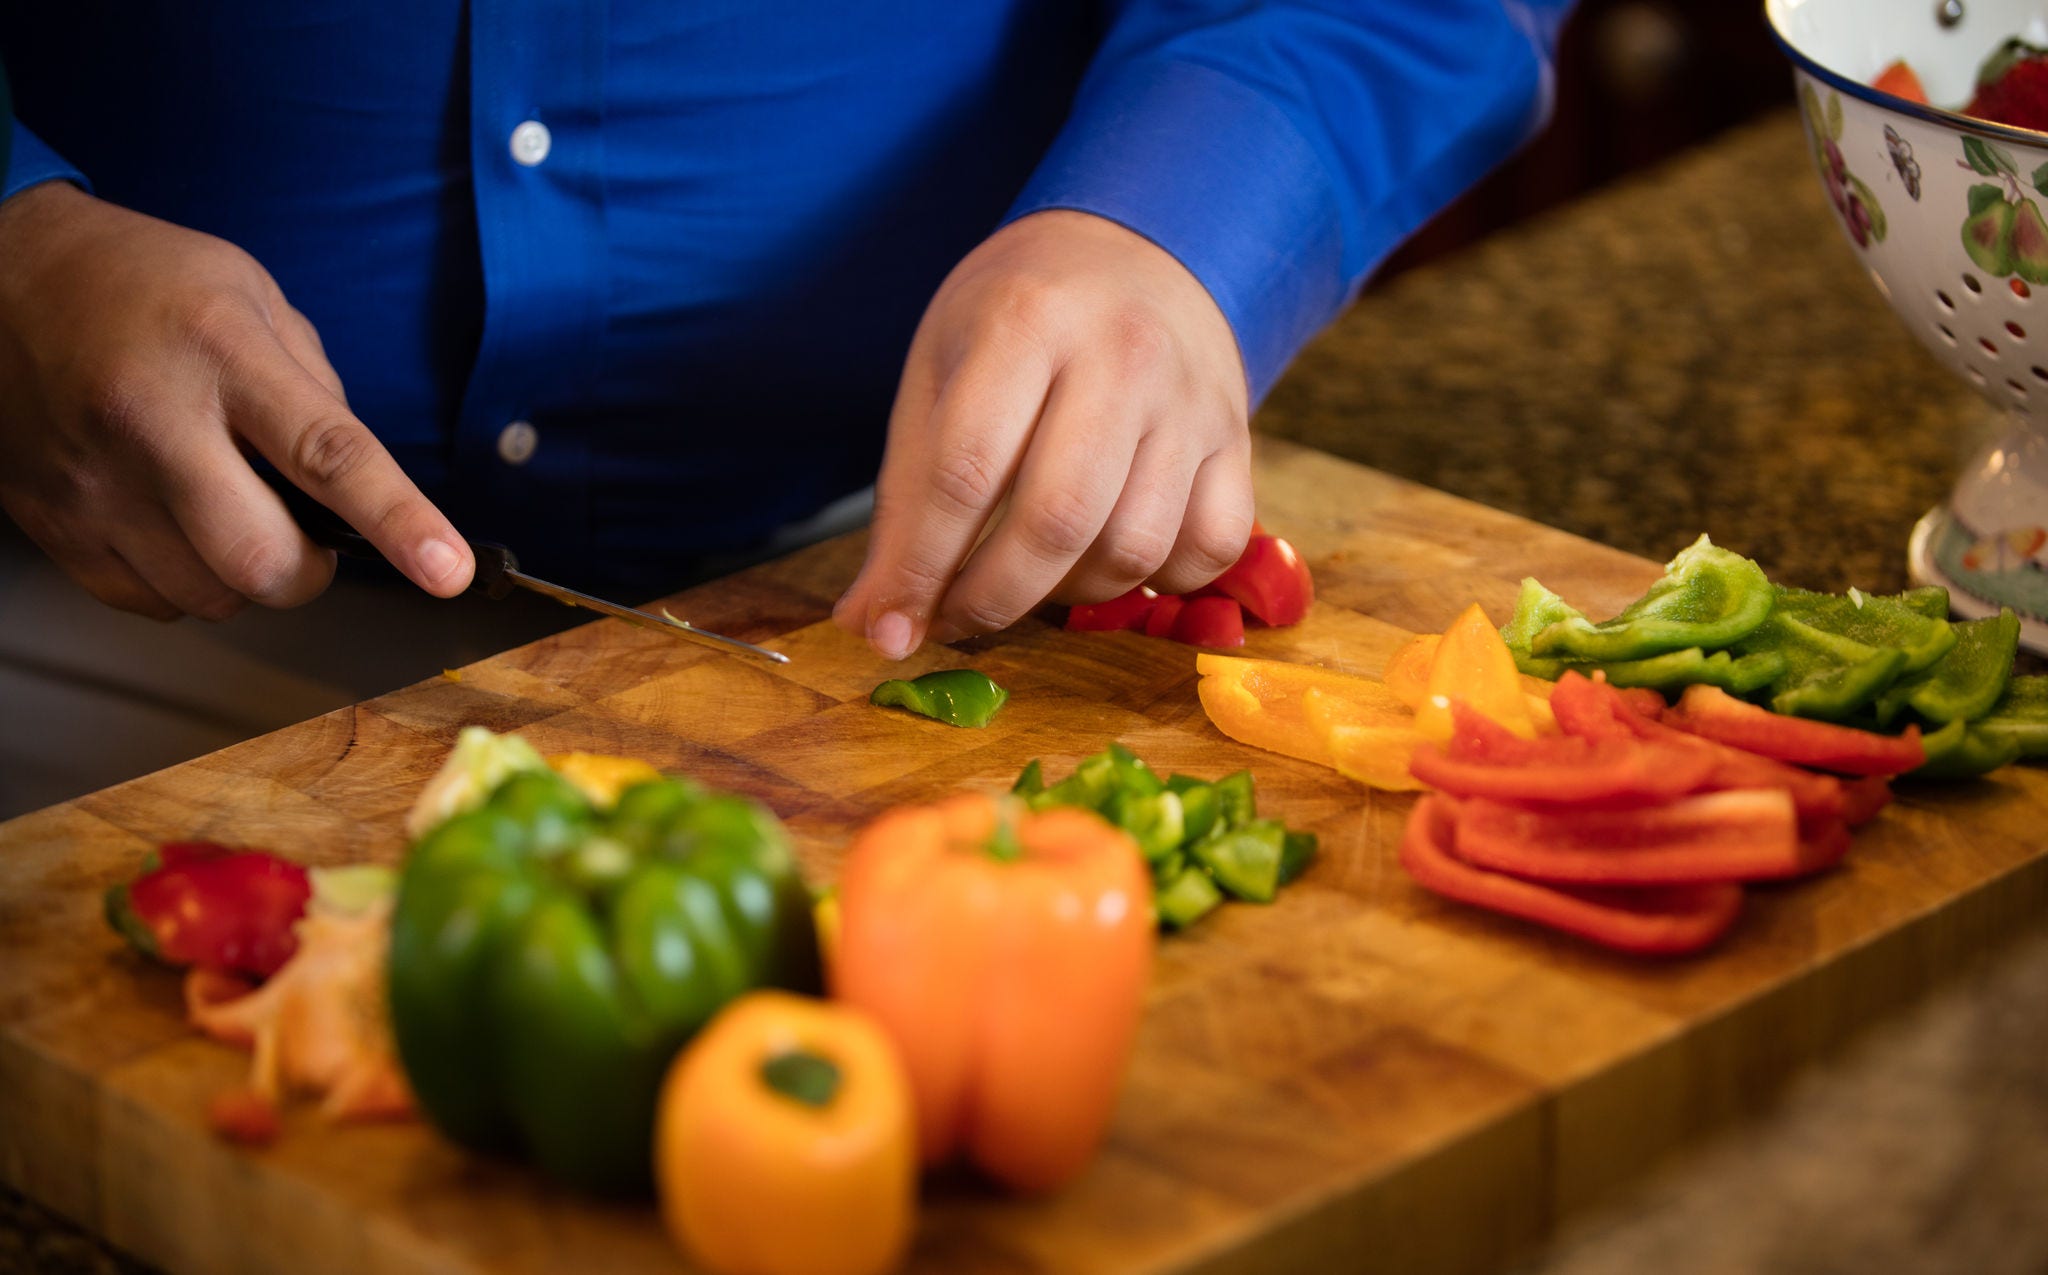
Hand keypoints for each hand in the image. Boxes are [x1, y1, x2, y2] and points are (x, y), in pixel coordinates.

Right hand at [0, 183, 472, 620]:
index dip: (399, 522)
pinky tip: (172, 520)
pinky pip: (153, 603)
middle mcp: (152, 420)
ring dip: (244, 574)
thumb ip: (316, 390)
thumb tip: (365, 490)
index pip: (330, 455)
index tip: (447, 570)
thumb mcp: (248, 296)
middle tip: (305, 528)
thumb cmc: (137, 282)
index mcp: (221, 349)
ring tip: (222, 502)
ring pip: (211, 596)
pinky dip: (186, 581)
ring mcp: (95, 482)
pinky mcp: (56, 525)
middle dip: (309, 568)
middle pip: (263, 561)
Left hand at [834, 210, 1252, 658]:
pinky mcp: (1238, 438)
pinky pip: (1208, 548)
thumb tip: (877, 623)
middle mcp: (1121, 355)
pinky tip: (1113, 556)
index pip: (964, 472)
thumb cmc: (1019, 318)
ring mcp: (1191, 400)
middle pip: (1057, 522)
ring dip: (1070, 596)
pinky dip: (1159, 580)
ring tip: (1031, 577)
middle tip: (956, 618)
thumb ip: (906, 497)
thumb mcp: (941, 369)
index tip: (892, 629)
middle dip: (993, 599)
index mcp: (1025, 321)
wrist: (1136, 249)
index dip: (921, 568)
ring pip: (1135, 549)